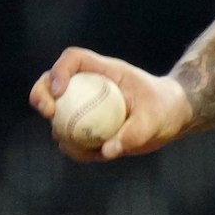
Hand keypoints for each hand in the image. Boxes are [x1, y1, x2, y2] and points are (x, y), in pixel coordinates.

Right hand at [28, 48, 189, 161]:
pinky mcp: (90, 124)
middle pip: (52, 81)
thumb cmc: (167, 109)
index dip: (59, 70)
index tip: (60, 90)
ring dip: (55, 125)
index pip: (74, 60)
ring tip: (67, 143)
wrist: (173, 116)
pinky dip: (72, 145)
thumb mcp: (155, 121)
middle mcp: (90, 84)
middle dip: (41, 94)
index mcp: (105, 71)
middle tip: (47, 113)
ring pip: (57, 110)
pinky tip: (81, 153)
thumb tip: (106, 152)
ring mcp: (86, 103)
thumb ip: (132, 134)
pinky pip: (73, 134)